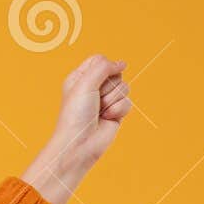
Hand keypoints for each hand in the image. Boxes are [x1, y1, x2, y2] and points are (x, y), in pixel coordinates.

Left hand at [21, 53, 130, 203]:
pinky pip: (128, 102)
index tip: (96, 80)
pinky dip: (119, 110)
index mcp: (81, 78)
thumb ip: (103, 67)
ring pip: (124, 87)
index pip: (100, 60)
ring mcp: (105, 100)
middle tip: (95, 100)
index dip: (104, 68)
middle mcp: (93, 87)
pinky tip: (107, 119)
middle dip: (108, 87)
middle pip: (116, 73)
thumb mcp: (85, 83)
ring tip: (100, 111)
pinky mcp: (116, 112)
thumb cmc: (76, 115)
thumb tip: (122, 63)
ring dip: (113, 100)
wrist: (80, 144)